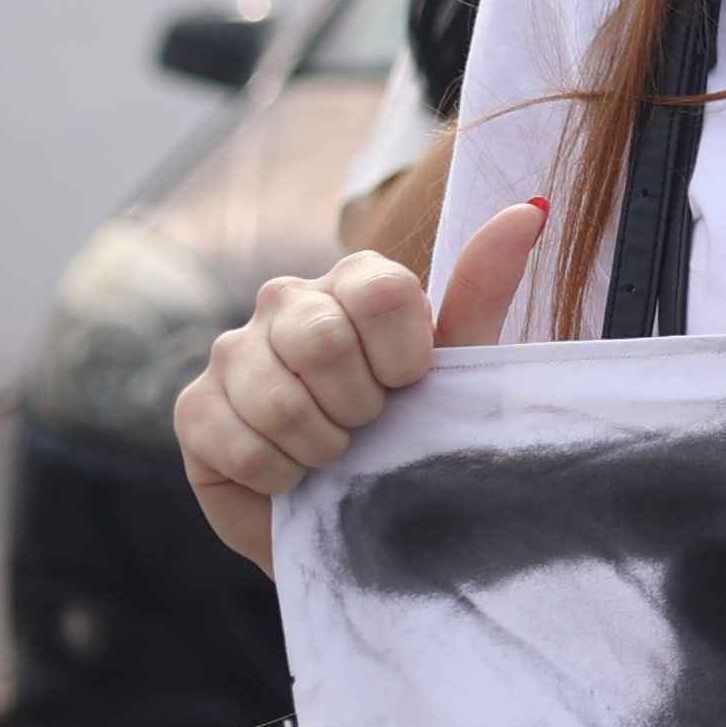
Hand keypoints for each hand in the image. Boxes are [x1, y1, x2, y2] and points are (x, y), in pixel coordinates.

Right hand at [176, 195, 544, 571]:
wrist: (359, 519)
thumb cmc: (415, 431)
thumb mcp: (461, 367)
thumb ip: (484, 287)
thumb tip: (531, 207)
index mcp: (356, 279)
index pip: (382, 292)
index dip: (405, 358)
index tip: (412, 385)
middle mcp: (287, 300)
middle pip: (322, 340)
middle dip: (360, 405)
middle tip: (368, 425)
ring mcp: (233, 350)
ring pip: (280, 399)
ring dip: (322, 445)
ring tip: (334, 451)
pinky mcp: (194, 407)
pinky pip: (240, 444)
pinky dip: (280, 474)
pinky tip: (293, 474)